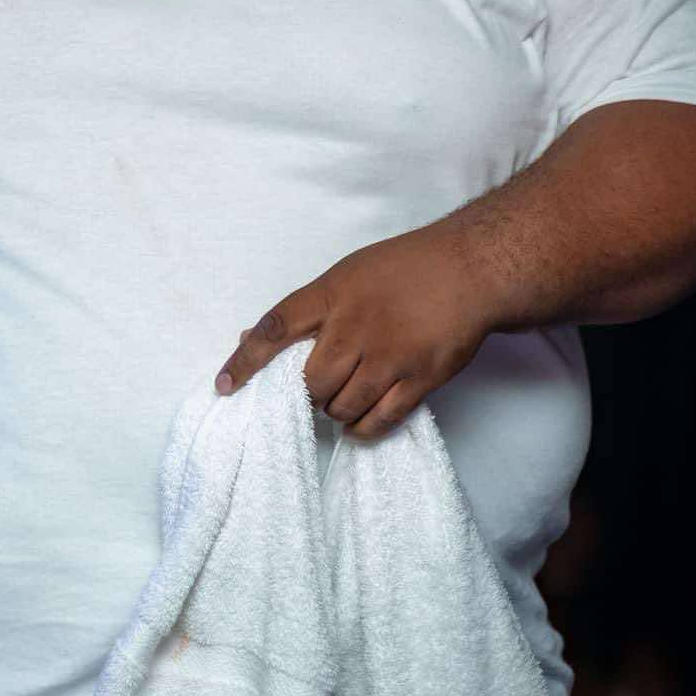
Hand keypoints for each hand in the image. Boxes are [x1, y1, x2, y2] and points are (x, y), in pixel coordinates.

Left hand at [212, 224, 498, 440]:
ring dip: (334, 411)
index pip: (275, 327)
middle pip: (309, 381)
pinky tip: (359, 422)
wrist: (470, 269)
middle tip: (313, 391)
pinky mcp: (419, 379)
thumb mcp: (348, 273)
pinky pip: (378, 420)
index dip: (245, 359)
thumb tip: (252, 335)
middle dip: (304, 395)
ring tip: (342, 399)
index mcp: (333, 293)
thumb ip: (307, 308)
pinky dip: (361, 428)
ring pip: (340, 406)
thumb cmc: (405, 268)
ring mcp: (389, 356)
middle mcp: (356, 326)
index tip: (224, 386)